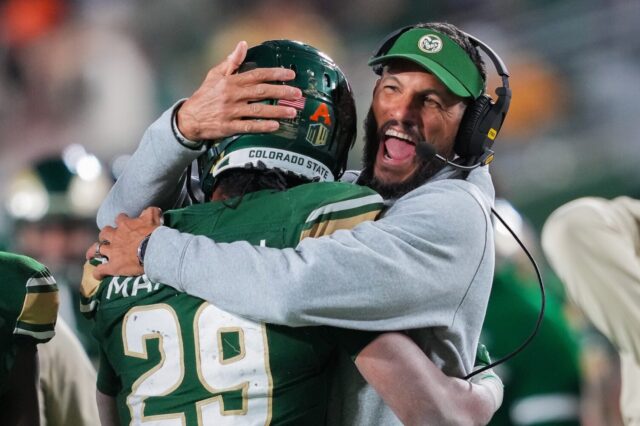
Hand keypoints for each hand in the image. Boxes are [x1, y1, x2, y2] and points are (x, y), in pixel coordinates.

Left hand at [87, 207, 162, 278]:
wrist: (153, 250)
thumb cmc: (154, 234)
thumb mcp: (154, 218)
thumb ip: (151, 212)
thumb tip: (153, 209)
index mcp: (125, 225)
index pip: (120, 218)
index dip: (122, 220)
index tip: (124, 222)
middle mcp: (116, 237)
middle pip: (105, 233)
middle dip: (105, 235)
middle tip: (107, 238)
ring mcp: (112, 251)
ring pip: (97, 249)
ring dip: (93, 251)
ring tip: (91, 255)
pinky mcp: (113, 266)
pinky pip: (101, 270)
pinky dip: (98, 273)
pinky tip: (98, 275)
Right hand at [177, 41, 302, 140]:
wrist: (189, 119)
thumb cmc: (205, 95)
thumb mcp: (215, 74)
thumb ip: (232, 61)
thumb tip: (243, 44)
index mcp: (231, 81)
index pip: (257, 75)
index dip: (275, 74)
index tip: (291, 74)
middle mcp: (233, 95)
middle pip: (261, 92)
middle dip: (281, 92)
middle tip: (297, 94)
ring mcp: (231, 112)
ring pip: (258, 110)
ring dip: (276, 111)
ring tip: (292, 111)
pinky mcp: (230, 127)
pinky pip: (249, 127)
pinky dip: (262, 126)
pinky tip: (275, 126)